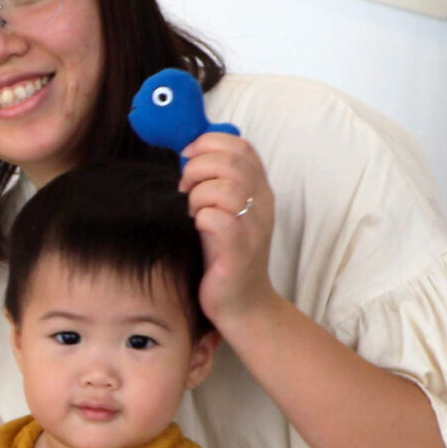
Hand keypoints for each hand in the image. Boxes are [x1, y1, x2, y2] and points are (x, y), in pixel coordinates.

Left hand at [180, 131, 281, 332]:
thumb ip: (214, 182)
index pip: (241, 146)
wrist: (242, 304)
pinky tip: (198, 229)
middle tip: (184, 189)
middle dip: (198, 168)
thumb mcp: (222, 211)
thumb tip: (187, 155)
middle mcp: (262, 204)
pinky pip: (220, 220)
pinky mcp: (240, 251)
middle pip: (232, 161)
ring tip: (192, 213)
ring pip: (226, 188)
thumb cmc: (223, 255)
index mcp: (259, 190)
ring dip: (198, 195)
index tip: (186, 158)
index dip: (209, 143)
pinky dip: (202, 219)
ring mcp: (254, 228)